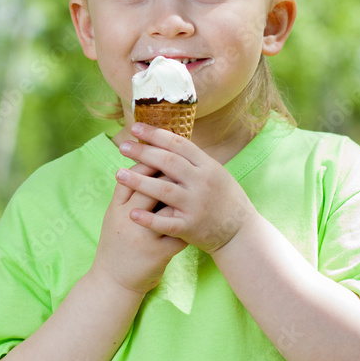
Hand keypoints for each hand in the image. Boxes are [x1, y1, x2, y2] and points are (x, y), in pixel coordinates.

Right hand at [91, 157, 186, 295]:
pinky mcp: (157, 255)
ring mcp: (143, 238)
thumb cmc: (115, 243)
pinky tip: (199, 213)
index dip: (148, 161)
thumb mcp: (113, 216)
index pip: (133, 176)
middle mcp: (128, 221)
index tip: (163, 148)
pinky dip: (188, 222)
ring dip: (182, 196)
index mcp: (116, 209)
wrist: (112, 281)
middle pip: (150, 188)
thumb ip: (126, 192)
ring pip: (167, 210)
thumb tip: (143, 163)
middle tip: (183, 160)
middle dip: (168, 173)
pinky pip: (178, 234)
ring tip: (194, 184)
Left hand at [114, 122, 257, 254]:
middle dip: (143, 153)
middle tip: (122, 146)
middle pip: (168, 163)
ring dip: (139, 181)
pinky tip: (132, 213)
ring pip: (163, 190)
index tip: (135, 128)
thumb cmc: (223, 199)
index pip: (178, 144)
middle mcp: (202, 183)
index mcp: (208, 166)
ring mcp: (196, 205)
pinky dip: (148, 219)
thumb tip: (166, 138)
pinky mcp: (191, 227)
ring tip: (119, 174)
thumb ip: (192, 159)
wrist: (241, 233)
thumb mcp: (214, 172)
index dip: (155, 134)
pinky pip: (166, 223)